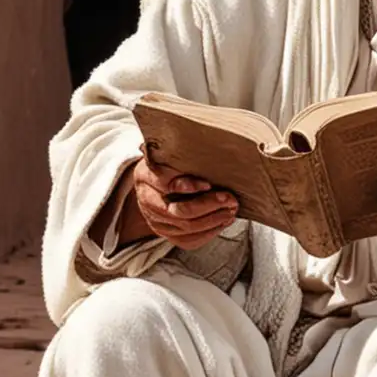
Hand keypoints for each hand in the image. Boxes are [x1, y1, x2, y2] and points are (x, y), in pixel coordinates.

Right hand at [120, 155, 237, 250]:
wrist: (150, 185)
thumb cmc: (165, 164)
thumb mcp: (166, 152)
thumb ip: (176, 149)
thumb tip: (202, 135)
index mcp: (145, 176)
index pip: (164, 183)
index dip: (187, 185)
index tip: (208, 184)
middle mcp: (147, 201)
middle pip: (179, 211)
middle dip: (208, 206)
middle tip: (229, 199)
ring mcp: (155, 221)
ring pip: (187, 228)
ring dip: (214, 220)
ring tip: (231, 210)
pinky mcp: (166, 234)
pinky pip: (189, 240)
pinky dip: (209, 232)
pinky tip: (224, 221)